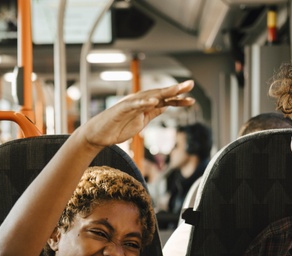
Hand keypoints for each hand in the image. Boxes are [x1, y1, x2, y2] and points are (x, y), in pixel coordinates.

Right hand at [80, 81, 194, 149]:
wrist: (99, 135)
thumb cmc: (118, 128)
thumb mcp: (141, 121)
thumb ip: (152, 113)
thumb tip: (166, 106)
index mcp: (145, 105)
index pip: (165, 101)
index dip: (178, 100)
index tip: (192, 100)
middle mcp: (139, 101)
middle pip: (160, 94)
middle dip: (175, 90)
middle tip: (190, 84)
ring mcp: (130, 104)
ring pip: (149, 96)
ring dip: (163, 92)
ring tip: (176, 89)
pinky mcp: (121, 109)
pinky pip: (134, 105)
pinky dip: (144, 102)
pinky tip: (154, 101)